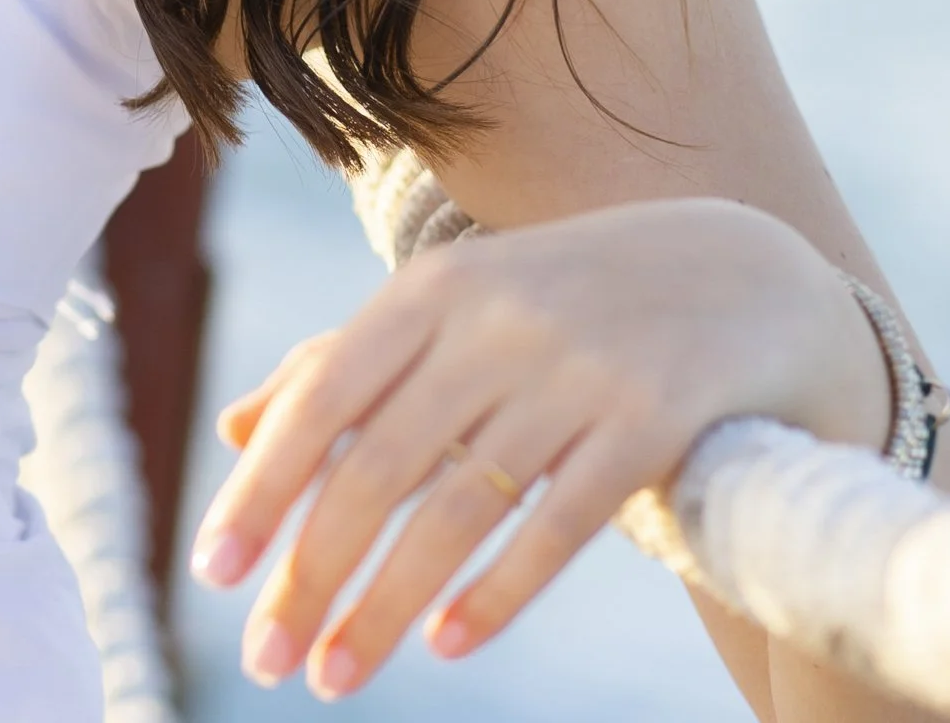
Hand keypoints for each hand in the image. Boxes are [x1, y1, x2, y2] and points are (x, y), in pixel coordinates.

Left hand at [188, 197, 889, 699]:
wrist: (737, 272)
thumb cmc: (559, 299)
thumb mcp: (451, 306)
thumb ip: (345, 364)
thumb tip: (232, 431)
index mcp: (431, 288)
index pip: (324, 396)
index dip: (264, 485)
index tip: (212, 572)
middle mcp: (494, 320)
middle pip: (379, 466)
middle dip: (312, 572)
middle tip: (262, 659)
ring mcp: (575, 370)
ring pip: (456, 509)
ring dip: (385, 606)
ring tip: (333, 677)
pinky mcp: (648, 422)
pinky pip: (557, 527)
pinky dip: (495, 592)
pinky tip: (444, 644)